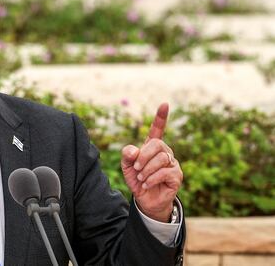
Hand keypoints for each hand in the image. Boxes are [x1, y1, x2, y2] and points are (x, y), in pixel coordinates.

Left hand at [120, 103, 182, 221]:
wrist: (145, 200)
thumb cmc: (137, 180)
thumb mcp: (127, 167)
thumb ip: (127, 156)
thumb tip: (133, 150)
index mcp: (152, 147)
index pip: (158, 129)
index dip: (161, 117)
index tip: (164, 104)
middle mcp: (165, 152)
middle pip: (157, 144)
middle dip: (143, 156)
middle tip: (136, 168)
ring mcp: (173, 164)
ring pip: (161, 158)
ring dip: (146, 169)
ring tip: (141, 178)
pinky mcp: (177, 176)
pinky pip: (166, 172)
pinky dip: (152, 178)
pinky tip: (147, 184)